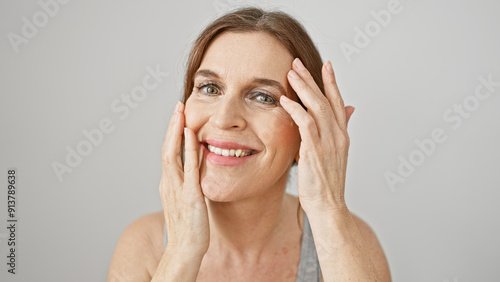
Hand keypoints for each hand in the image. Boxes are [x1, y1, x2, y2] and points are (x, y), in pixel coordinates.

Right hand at [159, 101, 209, 254]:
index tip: (177, 116)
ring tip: (180, 112)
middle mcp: (169, 183)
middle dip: (171, 125)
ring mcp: (177, 189)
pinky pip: (188, 167)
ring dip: (176, 131)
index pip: (168, 152)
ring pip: (172, 153)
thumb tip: (197, 169)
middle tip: (178, 105)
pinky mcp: (189, 196)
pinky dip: (188, 149)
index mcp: (169, 184)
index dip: (172, 133)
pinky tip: (191, 134)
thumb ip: (189, 183)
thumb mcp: (187, 200)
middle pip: (166, 148)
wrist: (185, 250)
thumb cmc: (189, 228)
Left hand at [280, 58, 354, 213]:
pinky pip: (305, 124)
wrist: (328, 206)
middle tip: (297, 62)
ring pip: (317, 107)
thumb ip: (337, 131)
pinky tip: (285, 100)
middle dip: (312, 78)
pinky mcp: (314, 151)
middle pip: (325, 99)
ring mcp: (328, 143)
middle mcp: (338, 135)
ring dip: (303, 88)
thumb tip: (347, 110)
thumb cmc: (326, 182)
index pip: (337, 102)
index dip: (331, 82)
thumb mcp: (334, 154)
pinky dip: (296, 110)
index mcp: (342, 135)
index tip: (325, 65)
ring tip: (290, 73)